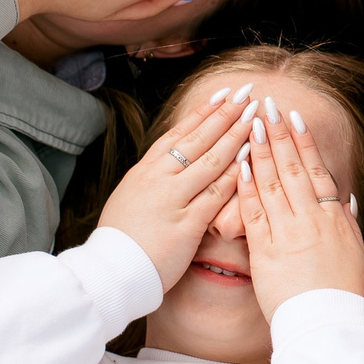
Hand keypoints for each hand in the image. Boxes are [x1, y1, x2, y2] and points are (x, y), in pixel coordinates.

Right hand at [98, 87, 256, 288]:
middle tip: (247, 93)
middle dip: (225, 114)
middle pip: (198, 139)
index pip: (179, 133)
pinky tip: (250, 159)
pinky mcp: (186, 223)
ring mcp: (172, 198)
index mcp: (145, 170)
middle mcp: (158, 178)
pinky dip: (234, 174)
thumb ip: (152, 177)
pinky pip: (215, 194)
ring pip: (210, 160)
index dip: (203, 112)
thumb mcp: (131, 196)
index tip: (223, 94)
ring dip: (234, 136)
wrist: (110, 270)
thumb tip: (167, 162)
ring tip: (253, 116)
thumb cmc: (121, 238)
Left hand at [238, 99, 363, 318]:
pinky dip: (247, 186)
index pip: (317, 171)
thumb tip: (345, 201)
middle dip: (279, 135)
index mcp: (334, 219)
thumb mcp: (354, 253)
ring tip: (251, 125)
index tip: (294, 119)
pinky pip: (254, 212)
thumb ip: (347, 224)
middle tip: (267, 107)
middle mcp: (311, 219)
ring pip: (272, 183)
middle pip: (292, 169)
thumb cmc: (343, 294)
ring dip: (261, 151)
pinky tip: (240, 165)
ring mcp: (288, 233)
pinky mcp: (266, 250)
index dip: (304, 143)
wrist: (327, 325)